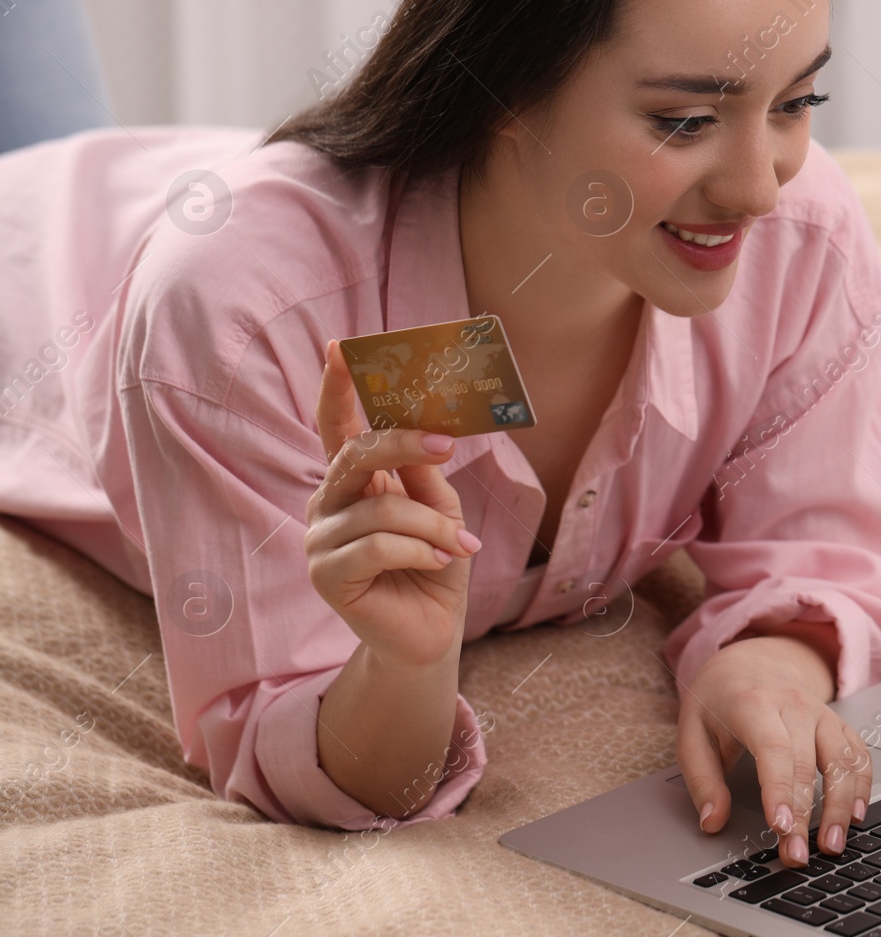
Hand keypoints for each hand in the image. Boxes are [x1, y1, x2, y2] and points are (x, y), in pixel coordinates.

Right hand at [304, 339, 480, 666]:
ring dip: (433, 526)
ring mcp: (320, 539)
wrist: (430, 632)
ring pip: (381, 508)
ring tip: (460, 545)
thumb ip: (424, 470)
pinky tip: (439, 564)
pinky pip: (379, 545)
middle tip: (447, 444)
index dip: (336, 387)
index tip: (341, 347)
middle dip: (404, 443)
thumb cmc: (435, 563)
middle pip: (355, 453)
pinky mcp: (326, 575)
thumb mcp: (440, 508)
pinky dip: (421, 551)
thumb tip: (428, 429)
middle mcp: (328, 503)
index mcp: (352, 480)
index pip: (334, 426)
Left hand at [677, 633, 873, 867]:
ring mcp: (820, 712)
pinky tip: (855, 813)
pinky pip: (857, 753)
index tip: (781, 827)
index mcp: (753, 704)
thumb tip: (712, 821)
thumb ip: (701, 780)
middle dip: (806, 815)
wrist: (747, 661)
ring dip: (840, 805)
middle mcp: (793, 705)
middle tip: (798, 855)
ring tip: (832, 844)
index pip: (773, 750)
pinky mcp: (836, 722)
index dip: (779, 791)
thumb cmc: (718, 700)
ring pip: (842, 759)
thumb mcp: (691, 733)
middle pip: (808, 764)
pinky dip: (861, 784)